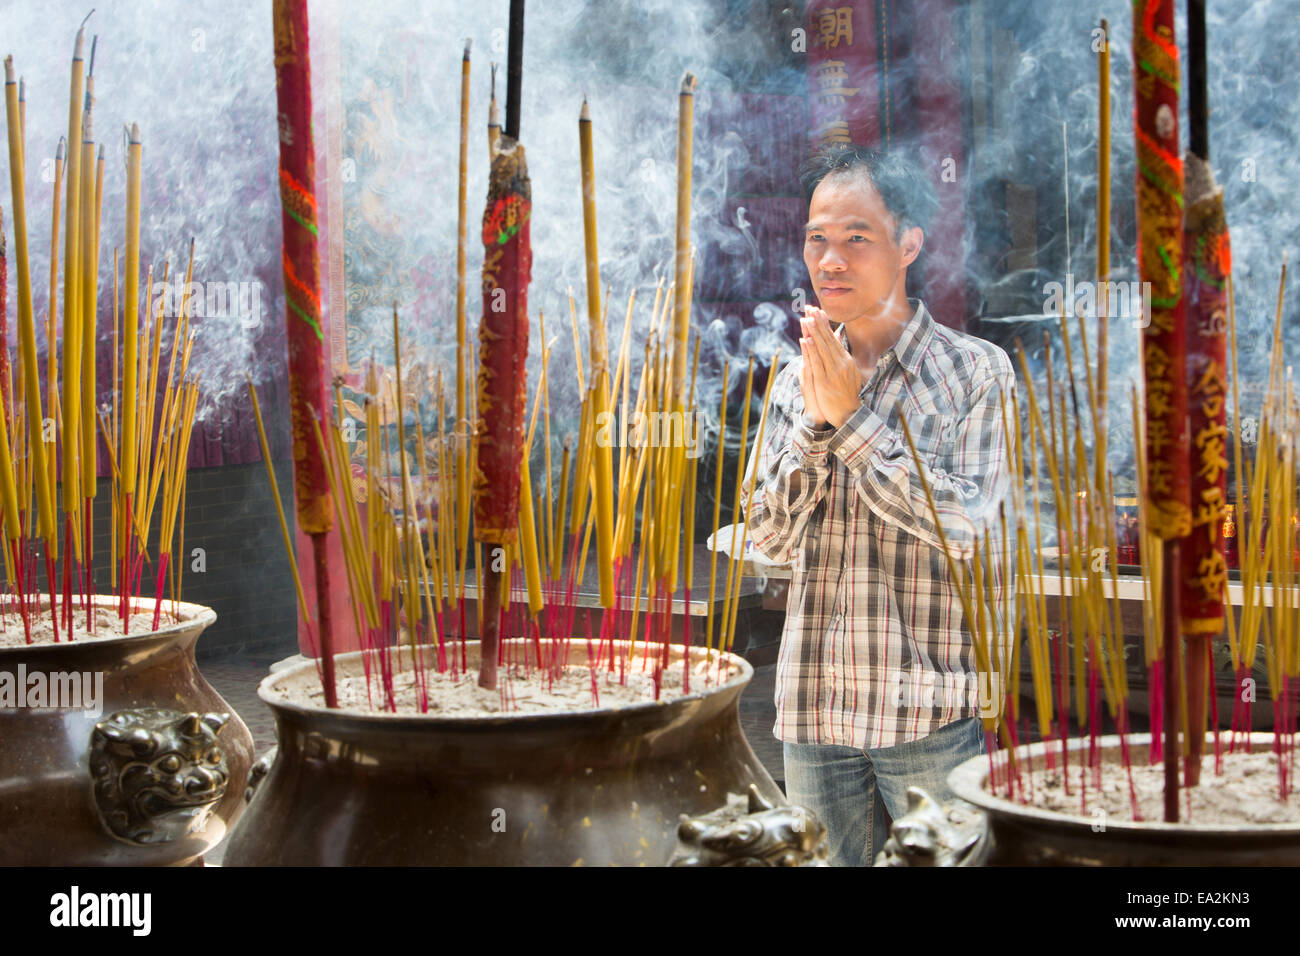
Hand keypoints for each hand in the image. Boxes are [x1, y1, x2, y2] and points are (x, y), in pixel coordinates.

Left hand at [800, 306, 864, 427]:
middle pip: (827, 340)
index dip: (825, 324)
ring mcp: (833, 372)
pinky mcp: (825, 381)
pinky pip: (817, 363)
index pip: (833, 338)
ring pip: (822, 348)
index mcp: (845, 360)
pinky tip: (806, 340)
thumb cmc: (847, 394)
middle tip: (811, 308)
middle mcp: (840, 363)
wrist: (849, 414)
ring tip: (807, 318)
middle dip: (819, 323)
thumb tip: (836, 340)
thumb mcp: (849, 372)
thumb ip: (842, 356)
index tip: (818, 311)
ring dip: (814, 332)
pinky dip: (812, 350)